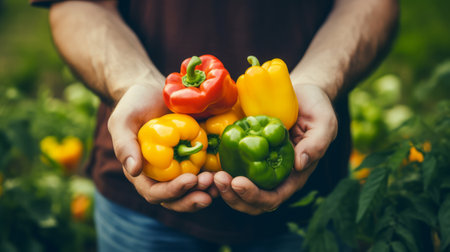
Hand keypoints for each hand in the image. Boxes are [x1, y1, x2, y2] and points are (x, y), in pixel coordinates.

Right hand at [108, 83, 214, 211]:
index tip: (189, 179)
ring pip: (193, 192)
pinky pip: (205, 174)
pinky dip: (215, 178)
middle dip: (193, 197)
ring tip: (220, 181)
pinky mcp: (195, 159)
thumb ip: (125, 145)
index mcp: (142, 173)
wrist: (154, 91)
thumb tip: (134, 171)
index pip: (155, 193)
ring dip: (206, 191)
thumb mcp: (123, 120)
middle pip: (177, 199)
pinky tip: (226, 173)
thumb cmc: (134, 105)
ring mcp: (179, 169)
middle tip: (209, 185)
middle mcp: (161, 177)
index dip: (172, 192)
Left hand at [214, 84, 336, 214]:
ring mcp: (258, 166)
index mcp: (293, 176)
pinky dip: (217, 172)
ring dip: (222, 188)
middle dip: (233, 196)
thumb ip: (316, 144)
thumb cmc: (316, 108)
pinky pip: (230, 168)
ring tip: (211, 176)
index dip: (255, 196)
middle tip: (219, 179)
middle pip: (251, 201)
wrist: (302, 94)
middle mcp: (274, 176)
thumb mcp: (324, 123)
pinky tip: (207, 166)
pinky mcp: (245, 153)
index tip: (238, 182)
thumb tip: (300, 164)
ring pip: (237, 190)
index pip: (273, 197)